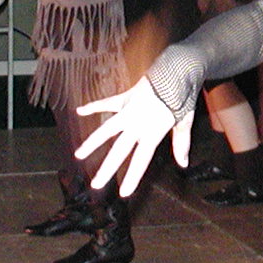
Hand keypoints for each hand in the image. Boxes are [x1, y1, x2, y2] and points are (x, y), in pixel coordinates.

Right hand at [75, 77, 190, 196]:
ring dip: (92, 143)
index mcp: (153, 132)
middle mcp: (137, 124)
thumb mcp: (184, 121)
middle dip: (107, 169)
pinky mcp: (125, 98)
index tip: (123, 193)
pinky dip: (94, 106)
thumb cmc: (183, 97)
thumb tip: (183, 163)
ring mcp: (128, 111)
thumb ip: (181, 143)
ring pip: (106, 130)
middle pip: (119, 151)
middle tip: (95, 184)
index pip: (140, 160)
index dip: (132, 177)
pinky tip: (80, 110)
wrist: (176, 70)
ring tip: (78, 154)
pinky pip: (107, 103)